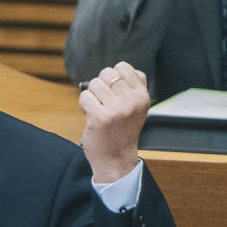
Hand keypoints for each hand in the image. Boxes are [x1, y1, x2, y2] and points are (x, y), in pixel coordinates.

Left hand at [79, 62, 149, 182]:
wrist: (116, 159)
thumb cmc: (121, 131)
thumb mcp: (136, 108)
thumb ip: (131, 87)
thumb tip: (117, 68)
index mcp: (142, 96)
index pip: (124, 67)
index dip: (113, 75)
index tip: (113, 91)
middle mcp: (132, 101)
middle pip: (107, 73)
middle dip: (100, 85)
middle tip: (104, 102)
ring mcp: (117, 109)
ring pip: (94, 84)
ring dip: (92, 96)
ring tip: (99, 110)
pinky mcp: (100, 117)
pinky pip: (84, 96)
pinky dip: (84, 105)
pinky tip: (92, 116)